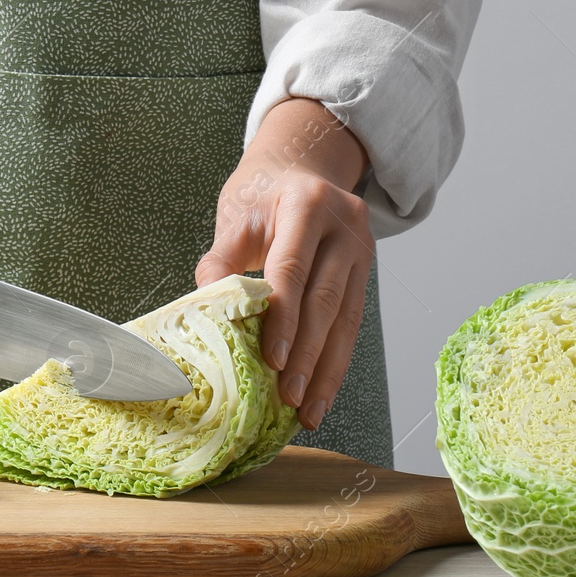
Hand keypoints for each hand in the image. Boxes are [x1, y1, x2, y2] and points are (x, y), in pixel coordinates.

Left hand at [195, 98, 372, 431]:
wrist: (301, 167)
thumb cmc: (261, 195)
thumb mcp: (235, 216)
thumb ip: (221, 259)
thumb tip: (208, 305)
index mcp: (305, 203)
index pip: (293, 268)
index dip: (283, 318)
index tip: (271, 360)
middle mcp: (344, 224)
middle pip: (325, 300)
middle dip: (306, 355)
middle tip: (288, 397)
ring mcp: (362, 246)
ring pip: (347, 319)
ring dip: (326, 370)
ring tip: (309, 410)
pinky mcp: (367, 270)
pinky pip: (353, 322)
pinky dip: (335, 359)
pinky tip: (322, 390)